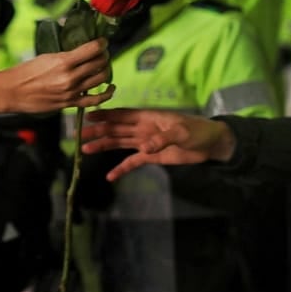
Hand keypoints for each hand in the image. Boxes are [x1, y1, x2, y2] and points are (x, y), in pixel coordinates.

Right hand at [0, 39, 112, 113]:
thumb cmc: (26, 72)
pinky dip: (106, 94)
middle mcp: (70, 77)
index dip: (102, 43)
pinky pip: (95, 100)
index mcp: (63, 61)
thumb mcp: (46, 56)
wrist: (12, 92)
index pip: (93, 49)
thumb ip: (65, 54)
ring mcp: (72, 91)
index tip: (103, 42)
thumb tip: (79, 47)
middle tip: (102, 53)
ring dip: (105, 70)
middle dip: (104, 56)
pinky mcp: (70, 103)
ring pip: (101, 79)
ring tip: (102, 66)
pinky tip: (110, 88)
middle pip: (99, 63)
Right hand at [79, 109, 235, 180]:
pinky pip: (132, 162)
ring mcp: (145, 142)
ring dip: (103, 146)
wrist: (211, 145)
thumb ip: (162, 139)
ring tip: (85, 150)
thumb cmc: (198, 131)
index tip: (88, 117)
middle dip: (98, 132)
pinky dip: (121, 168)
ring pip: (119, 143)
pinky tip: (110, 176)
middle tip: (78, 136)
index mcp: (148, 117)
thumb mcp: (182, 132)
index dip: (106, 115)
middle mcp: (143, 129)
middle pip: (116, 129)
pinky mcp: (151, 156)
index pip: (123, 115)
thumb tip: (144, 148)